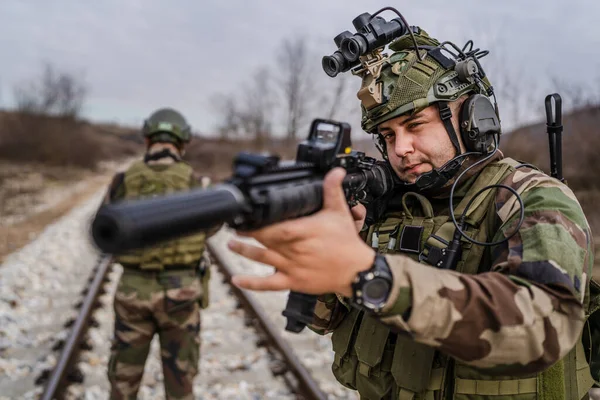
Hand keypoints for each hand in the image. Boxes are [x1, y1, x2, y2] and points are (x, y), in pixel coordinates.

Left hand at [228, 168, 375, 297]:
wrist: (356, 272)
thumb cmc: (347, 242)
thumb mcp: (340, 213)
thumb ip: (332, 190)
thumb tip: (335, 171)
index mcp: (305, 232)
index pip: (278, 227)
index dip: (261, 224)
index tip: (248, 216)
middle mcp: (296, 250)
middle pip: (266, 240)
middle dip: (249, 233)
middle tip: (235, 226)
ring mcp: (293, 267)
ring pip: (264, 259)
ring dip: (245, 251)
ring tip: (231, 244)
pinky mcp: (293, 282)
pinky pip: (269, 284)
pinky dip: (251, 283)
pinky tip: (236, 279)